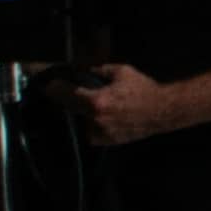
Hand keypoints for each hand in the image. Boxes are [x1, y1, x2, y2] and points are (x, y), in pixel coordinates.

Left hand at [53, 62, 176, 147]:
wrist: (164, 111)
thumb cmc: (143, 89)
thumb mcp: (120, 71)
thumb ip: (97, 69)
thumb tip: (80, 68)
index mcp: (96, 102)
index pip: (64, 94)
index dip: (53, 87)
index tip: (47, 84)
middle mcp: (95, 120)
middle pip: (69, 109)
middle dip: (66, 99)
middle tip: (64, 91)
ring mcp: (101, 134)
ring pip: (81, 121)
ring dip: (82, 112)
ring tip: (95, 104)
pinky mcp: (108, 142)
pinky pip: (92, 131)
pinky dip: (93, 123)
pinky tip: (104, 116)